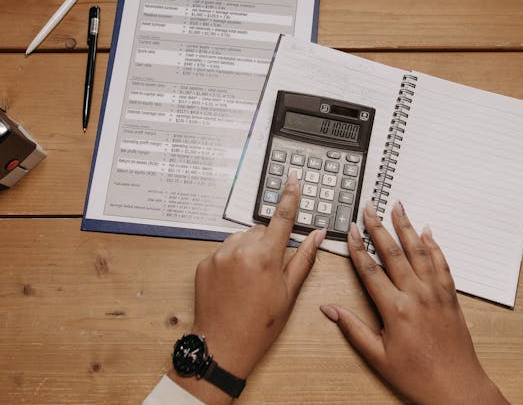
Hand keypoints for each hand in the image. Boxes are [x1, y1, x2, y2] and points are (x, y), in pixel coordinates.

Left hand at [173, 173, 325, 403]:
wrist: (223, 346)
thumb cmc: (259, 325)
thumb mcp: (289, 293)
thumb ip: (303, 259)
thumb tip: (317, 235)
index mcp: (265, 256)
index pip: (282, 217)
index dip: (290, 195)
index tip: (292, 177)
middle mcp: (240, 250)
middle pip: (260, 230)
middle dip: (268, 243)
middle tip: (270, 271)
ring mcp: (219, 255)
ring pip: (241, 239)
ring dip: (249, 250)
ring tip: (251, 280)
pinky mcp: (204, 263)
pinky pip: (224, 251)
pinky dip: (232, 260)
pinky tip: (235, 283)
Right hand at [320, 202, 507, 404]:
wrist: (456, 387)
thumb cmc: (417, 376)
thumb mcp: (378, 357)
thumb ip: (353, 329)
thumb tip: (329, 310)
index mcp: (395, 310)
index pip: (370, 270)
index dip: (358, 247)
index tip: (351, 230)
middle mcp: (416, 296)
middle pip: (394, 253)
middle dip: (379, 228)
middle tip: (370, 208)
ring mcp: (436, 294)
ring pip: (419, 252)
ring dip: (407, 228)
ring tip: (398, 208)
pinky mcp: (450, 297)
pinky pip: (441, 264)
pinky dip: (434, 246)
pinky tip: (427, 232)